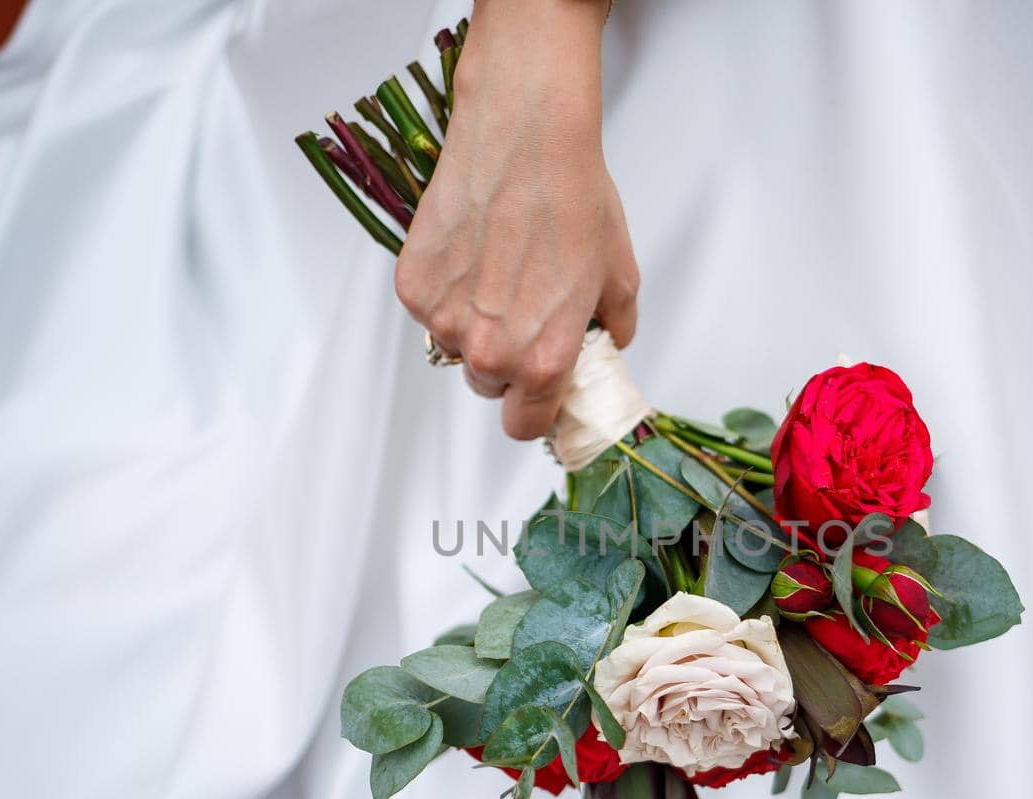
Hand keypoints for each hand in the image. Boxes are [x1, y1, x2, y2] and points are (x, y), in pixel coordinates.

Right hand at [394, 0, 638, 440]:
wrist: (526, 138)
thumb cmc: (574, 198)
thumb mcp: (619, 275)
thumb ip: (613, 329)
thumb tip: (605, 345)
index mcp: (543, 360)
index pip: (526, 426)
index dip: (534, 411)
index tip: (539, 394)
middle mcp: (488, 350)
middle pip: (489, 386)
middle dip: (506, 360)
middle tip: (523, 309)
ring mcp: (443, 320)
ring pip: (455, 347)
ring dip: (472, 325)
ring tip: (497, 271)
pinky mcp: (414, 287)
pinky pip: (429, 310)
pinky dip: (446, 291)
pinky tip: (471, 251)